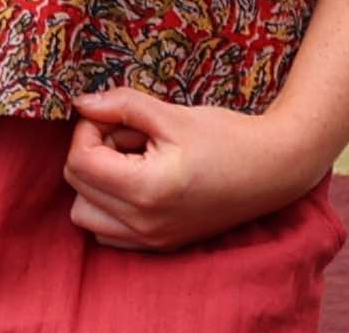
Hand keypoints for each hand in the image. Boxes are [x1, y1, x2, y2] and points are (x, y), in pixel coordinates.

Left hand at [63, 86, 326, 252]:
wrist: (271, 170)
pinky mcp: (160, 245)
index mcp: (146, 190)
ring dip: (97, 182)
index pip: (79, 163)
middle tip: (128, 132)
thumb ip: (121, 105)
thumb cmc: (225, 137)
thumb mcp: (171, 113)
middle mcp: (143, 225)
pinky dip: (110, 206)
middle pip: (77, 188)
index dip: (88, 130)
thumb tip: (80, 104)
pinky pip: (109, 232)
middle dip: (92, 151)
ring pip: (86, 215)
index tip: (114, 115)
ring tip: (132, 157)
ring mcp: (151, 241)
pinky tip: (139, 180)